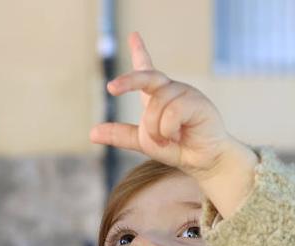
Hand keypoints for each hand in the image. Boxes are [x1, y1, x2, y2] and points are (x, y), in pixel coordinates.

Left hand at [90, 31, 256, 207]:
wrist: (202, 161)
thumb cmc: (176, 147)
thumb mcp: (143, 141)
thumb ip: (120, 135)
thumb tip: (92, 133)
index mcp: (158, 95)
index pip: (147, 68)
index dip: (140, 51)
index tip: (134, 36)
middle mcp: (170, 89)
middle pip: (146, 76)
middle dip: (128, 80)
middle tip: (111, 88)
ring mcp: (184, 93)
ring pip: (156, 105)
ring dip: (156, 129)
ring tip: (167, 140)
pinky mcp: (197, 102)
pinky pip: (172, 113)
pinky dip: (168, 130)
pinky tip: (177, 136)